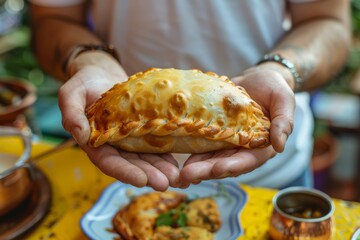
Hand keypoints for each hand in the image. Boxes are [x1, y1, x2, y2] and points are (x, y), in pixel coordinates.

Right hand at [58, 55, 179, 190]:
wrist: (102, 74)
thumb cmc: (84, 82)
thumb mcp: (71, 93)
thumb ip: (71, 113)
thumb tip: (78, 136)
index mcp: (95, 142)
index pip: (109, 162)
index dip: (125, 172)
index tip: (142, 180)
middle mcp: (114, 145)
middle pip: (132, 164)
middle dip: (149, 175)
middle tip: (166, 183)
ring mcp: (130, 139)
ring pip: (146, 157)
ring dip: (161, 168)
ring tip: (178, 177)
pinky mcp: (143, 130)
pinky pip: (155, 144)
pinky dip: (166, 154)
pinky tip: (180, 162)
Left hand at [179, 67, 294, 183]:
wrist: (257, 79)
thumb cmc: (274, 88)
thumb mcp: (284, 100)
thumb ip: (284, 122)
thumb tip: (280, 146)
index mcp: (262, 146)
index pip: (248, 160)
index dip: (233, 166)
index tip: (218, 169)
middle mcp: (242, 148)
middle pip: (225, 163)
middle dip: (207, 170)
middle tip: (188, 175)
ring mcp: (227, 141)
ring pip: (211, 157)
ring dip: (196, 166)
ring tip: (180, 172)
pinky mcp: (215, 132)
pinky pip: (203, 143)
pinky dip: (191, 150)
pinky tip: (176, 154)